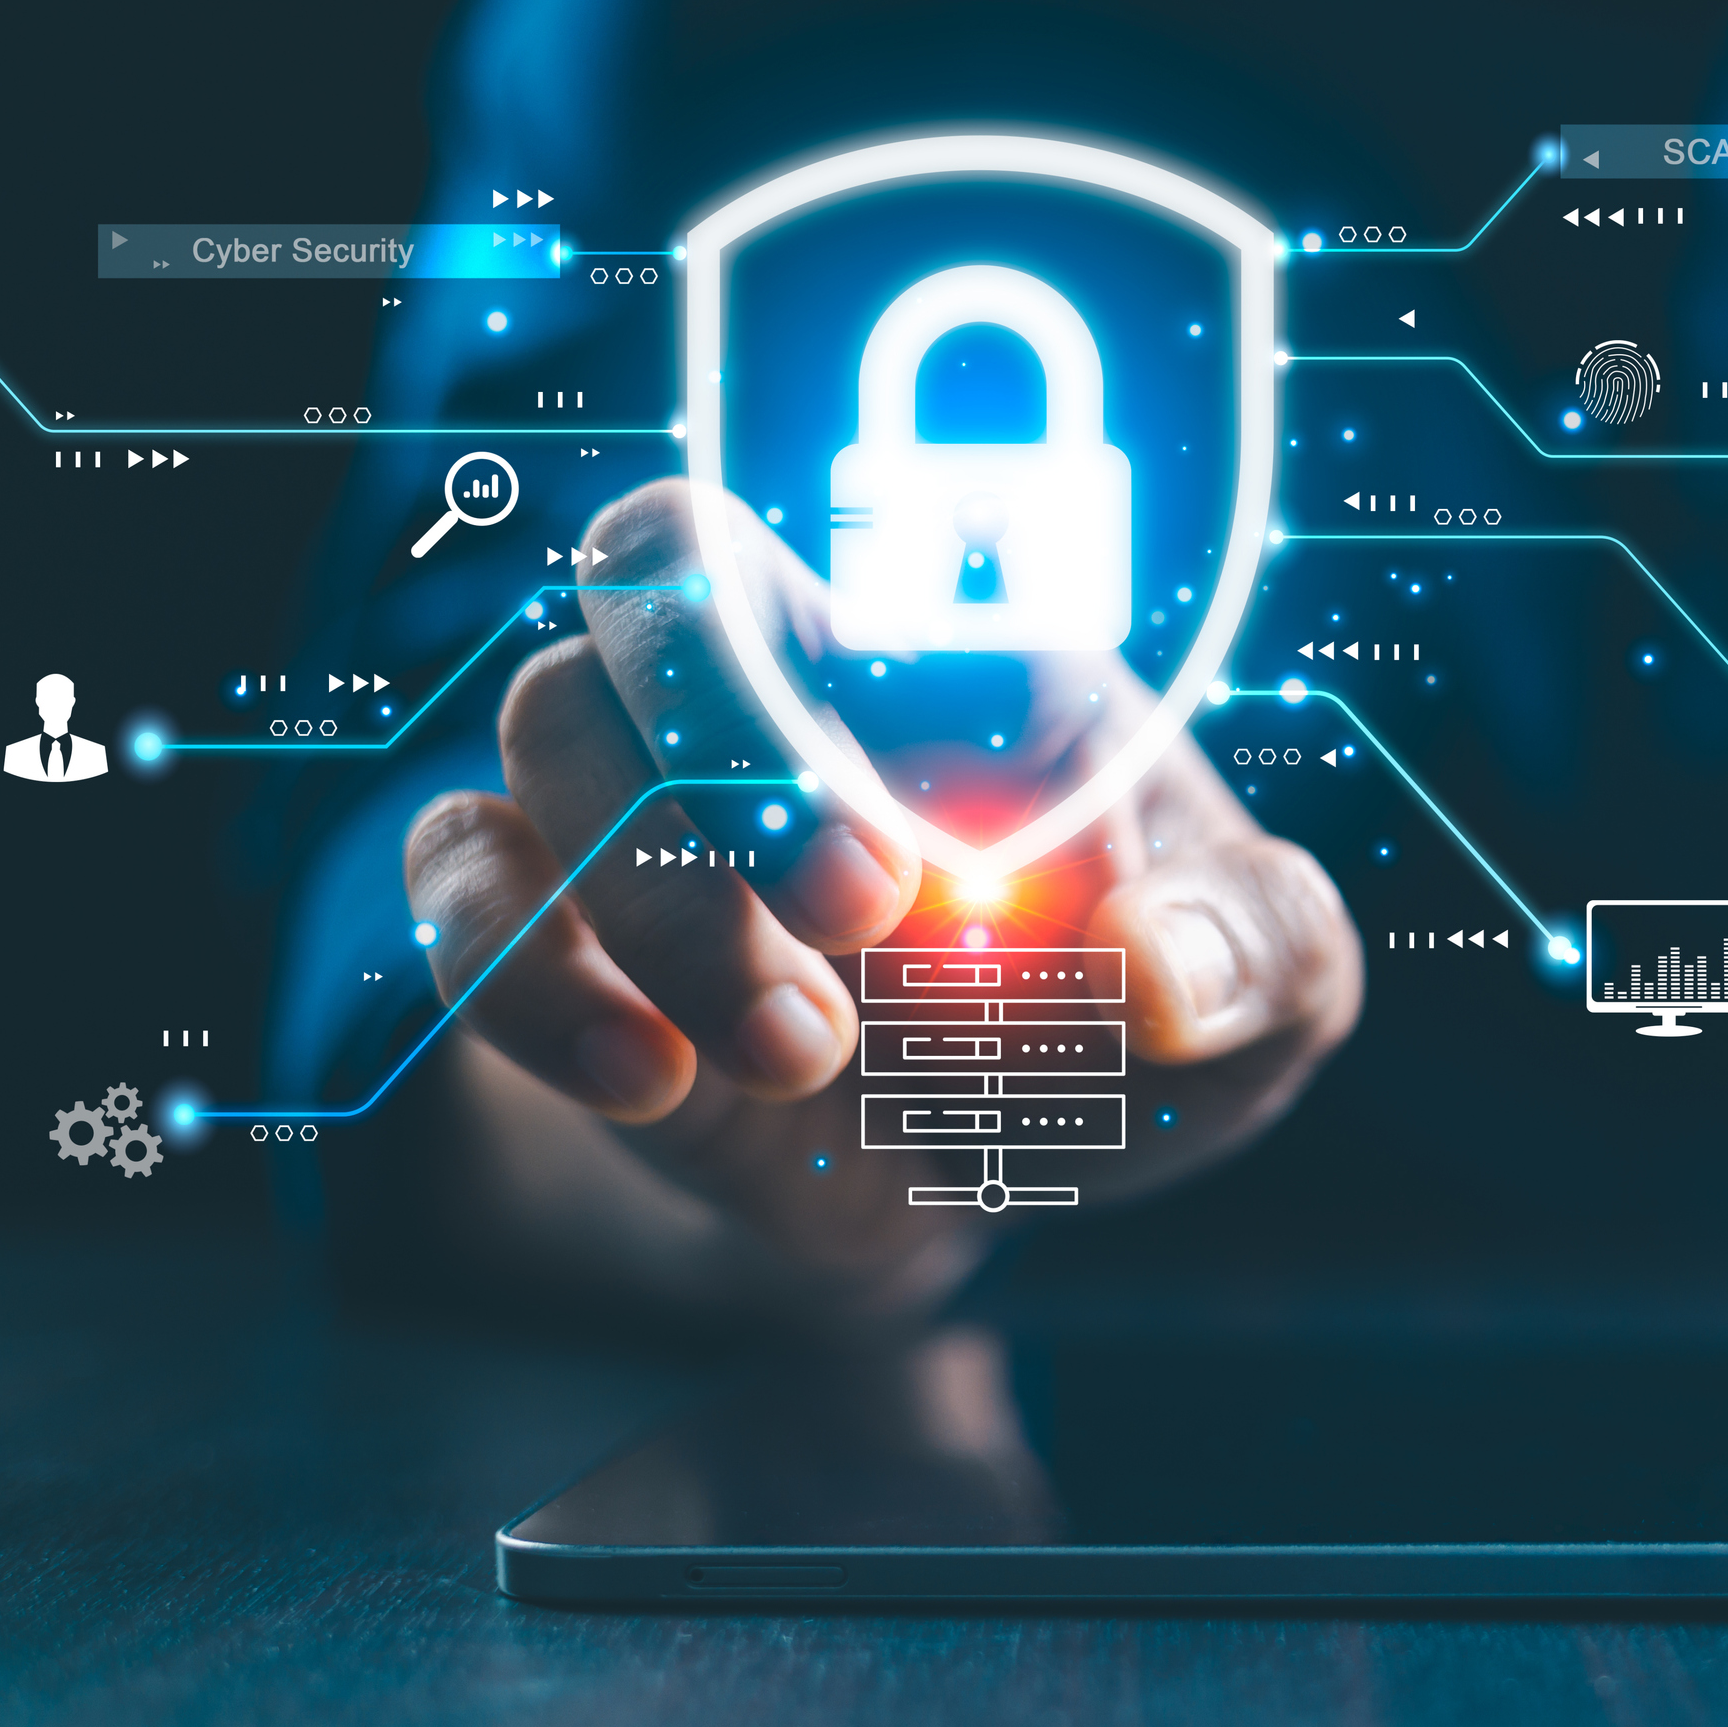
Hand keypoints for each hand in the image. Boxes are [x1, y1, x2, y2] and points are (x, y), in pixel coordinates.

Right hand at [392, 479, 1360, 1324]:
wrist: (978, 1182)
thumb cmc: (1121, 1036)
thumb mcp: (1257, 1006)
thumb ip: (1270, 957)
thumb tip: (1173, 973)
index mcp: (963, 653)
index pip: (896, 544)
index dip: (898, 670)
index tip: (965, 876)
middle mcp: (781, 690)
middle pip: (651, 568)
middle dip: (734, 738)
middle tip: (867, 919)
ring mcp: (645, 800)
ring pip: (544, 721)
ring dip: (658, 901)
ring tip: (799, 1056)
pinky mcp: (550, 927)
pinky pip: (457, 873)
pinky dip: (524, 976)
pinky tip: (646, 1080)